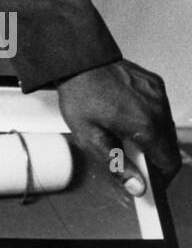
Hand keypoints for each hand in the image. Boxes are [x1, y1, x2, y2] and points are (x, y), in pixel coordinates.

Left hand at [56, 60, 180, 197]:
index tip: (150, 182)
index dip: (161, 178)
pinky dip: (151, 118)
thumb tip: (137, 186)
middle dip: (154, 158)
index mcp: (145, 125)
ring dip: (153, 138)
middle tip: (133, 160)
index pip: (170, 162)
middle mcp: (157, 108)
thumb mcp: (90, 137)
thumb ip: (117, 165)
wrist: (78, 61)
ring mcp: (158, 94)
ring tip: (127, 136)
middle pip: (170, 147)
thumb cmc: (80, 94)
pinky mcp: (155, 84)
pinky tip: (129, 117)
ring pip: (167, 128)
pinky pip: (161, 109)